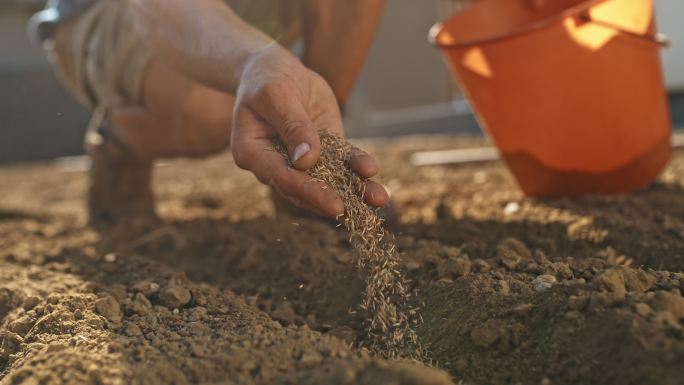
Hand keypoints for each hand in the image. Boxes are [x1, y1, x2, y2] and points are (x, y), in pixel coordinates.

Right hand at [231, 45, 388, 216]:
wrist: (275, 66)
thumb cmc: (266, 78)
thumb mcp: (276, 95)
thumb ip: (291, 126)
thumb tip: (306, 161)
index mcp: (253, 154)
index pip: (282, 179)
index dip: (308, 192)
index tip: (333, 204)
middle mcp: (276, 163)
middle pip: (305, 188)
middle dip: (333, 200)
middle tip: (357, 212)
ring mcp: (302, 158)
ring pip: (328, 179)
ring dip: (354, 191)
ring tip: (379, 200)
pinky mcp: (323, 147)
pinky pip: (341, 161)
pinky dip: (358, 167)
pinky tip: (372, 171)